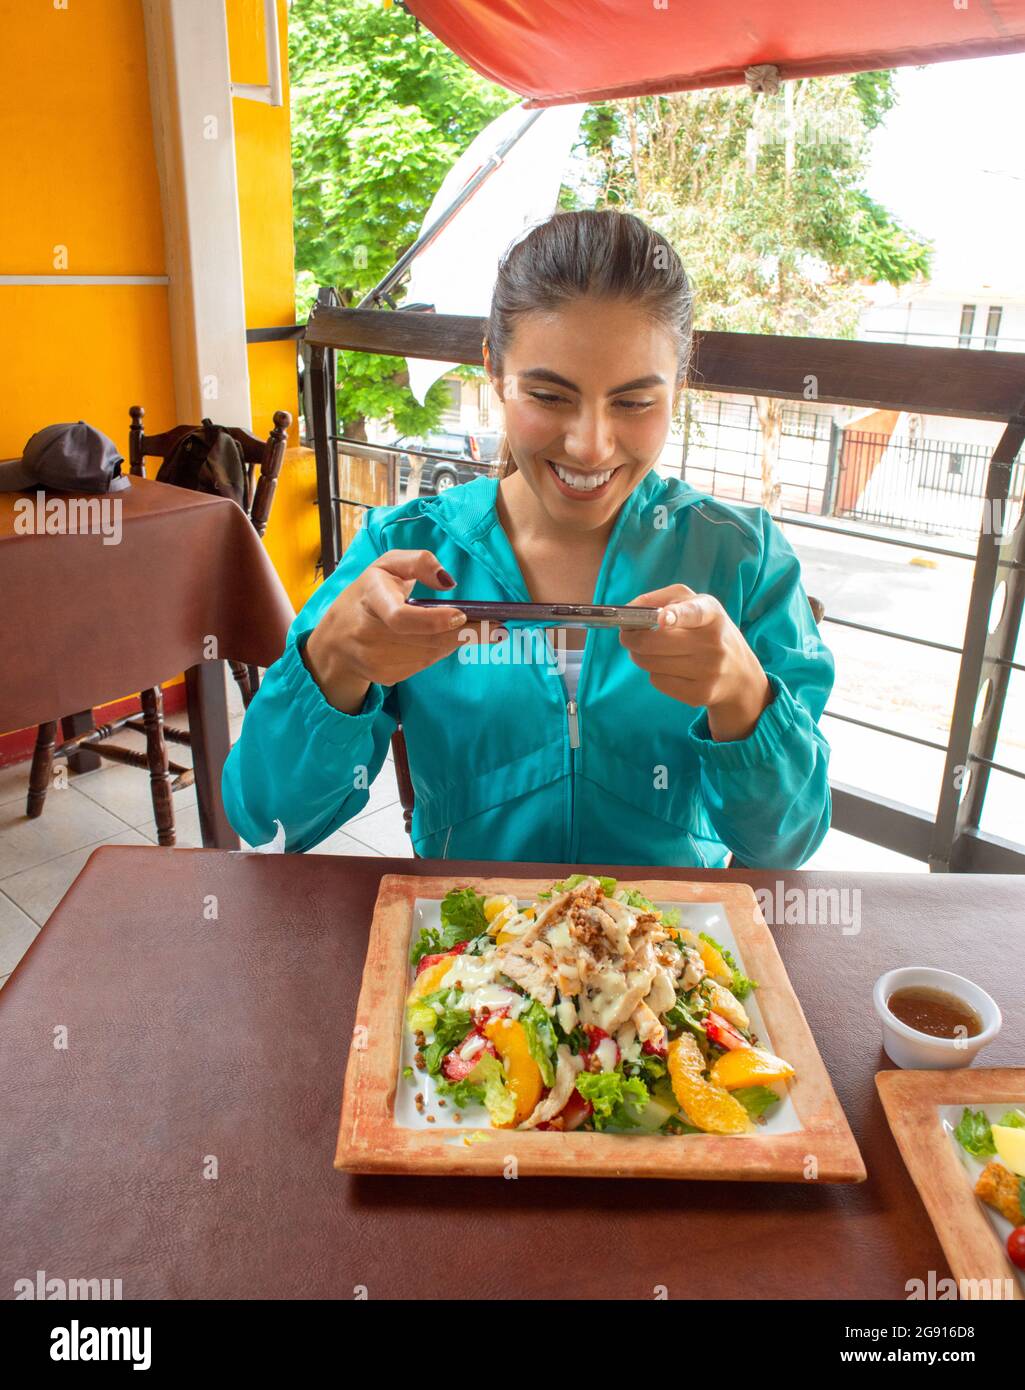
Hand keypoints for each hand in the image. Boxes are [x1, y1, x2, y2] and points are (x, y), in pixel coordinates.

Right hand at [303, 549, 500, 713]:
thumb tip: (448, 581)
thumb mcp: (386, 566)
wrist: (334, 642)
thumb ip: (417, 562)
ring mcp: (376, 660)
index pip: (401, 617)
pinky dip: (442, 652)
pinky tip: (452, 641)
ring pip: (430, 654)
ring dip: (459, 643)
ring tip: (488, 632)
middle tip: (499, 627)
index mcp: (369, 598)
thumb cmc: (367, 596)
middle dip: (467, 633)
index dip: (434, 620)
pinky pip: (423, 664)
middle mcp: (369, 633)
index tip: (461, 616)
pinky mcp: (385, 676)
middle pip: (426, 639)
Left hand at [620, 584, 771, 741]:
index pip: (694, 613)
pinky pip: (657, 681)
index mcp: (712, 614)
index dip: (676, 615)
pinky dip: (654, 673)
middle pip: (653, 643)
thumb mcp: (695, 605)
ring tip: (649, 650)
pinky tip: (668, 668)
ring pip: (650, 662)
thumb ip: (659, 599)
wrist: (739, 674)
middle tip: (627, 635)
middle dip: (632, 638)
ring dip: (639, 655)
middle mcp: (714, 643)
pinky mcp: (700, 694)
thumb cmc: (708, 631)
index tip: (661, 618)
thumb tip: (627, 610)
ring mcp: (709, 671)